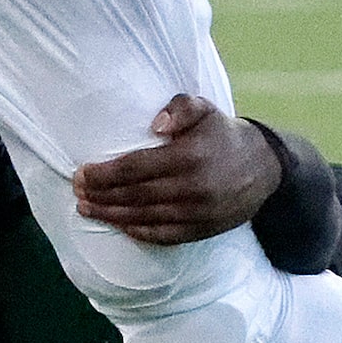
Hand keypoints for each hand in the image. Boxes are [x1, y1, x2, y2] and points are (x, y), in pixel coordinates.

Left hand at [73, 94, 282, 245]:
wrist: (264, 167)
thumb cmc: (222, 134)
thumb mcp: (205, 108)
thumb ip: (180, 107)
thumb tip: (154, 125)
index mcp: (189, 155)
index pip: (135, 167)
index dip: (104, 173)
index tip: (82, 173)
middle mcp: (193, 188)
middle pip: (134, 195)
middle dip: (101, 195)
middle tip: (77, 191)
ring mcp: (197, 213)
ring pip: (144, 217)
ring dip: (111, 215)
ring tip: (87, 209)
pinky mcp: (202, 230)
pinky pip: (163, 235)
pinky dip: (138, 232)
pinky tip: (119, 225)